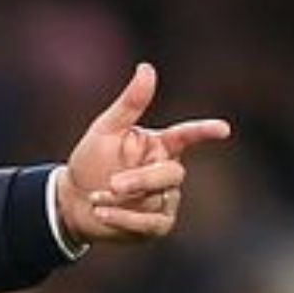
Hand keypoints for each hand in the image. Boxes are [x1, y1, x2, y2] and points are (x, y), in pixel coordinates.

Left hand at [55, 63, 231, 246]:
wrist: (71, 201)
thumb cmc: (90, 162)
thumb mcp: (104, 131)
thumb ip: (129, 104)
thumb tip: (147, 68)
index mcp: (159, 145)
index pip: (186, 136)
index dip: (203, 132)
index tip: (222, 129)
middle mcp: (167, 171)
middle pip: (172, 174)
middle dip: (143, 179)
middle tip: (113, 183)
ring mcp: (166, 199)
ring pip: (162, 199)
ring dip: (127, 200)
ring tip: (96, 197)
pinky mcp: (157, 224)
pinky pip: (152, 224)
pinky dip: (125, 219)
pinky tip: (101, 213)